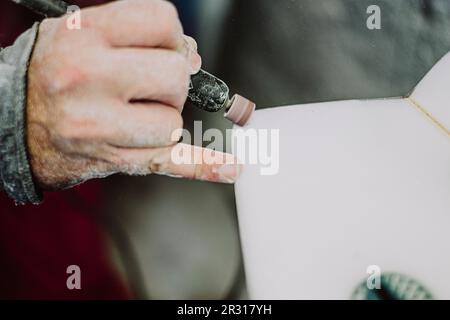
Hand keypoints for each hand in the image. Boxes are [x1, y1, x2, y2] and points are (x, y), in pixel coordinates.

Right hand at [27, 0, 240, 189]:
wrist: (11, 120)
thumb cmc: (52, 72)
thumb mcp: (80, 33)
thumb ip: (136, 35)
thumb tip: (192, 55)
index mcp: (84, 36)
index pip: (163, 22)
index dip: (172, 37)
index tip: (164, 49)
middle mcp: (88, 78)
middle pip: (176, 75)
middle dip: (171, 81)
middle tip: (145, 86)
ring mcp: (99, 125)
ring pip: (174, 120)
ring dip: (163, 117)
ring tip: (129, 115)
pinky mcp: (113, 158)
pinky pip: (170, 162)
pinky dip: (204, 166)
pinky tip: (231, 167)